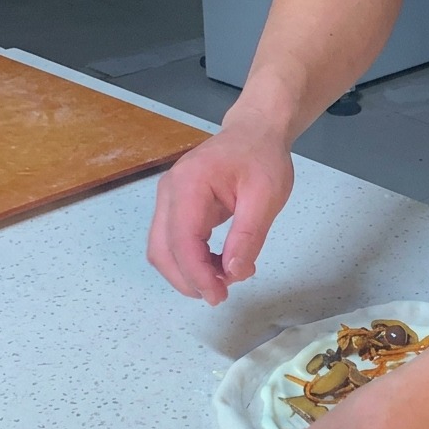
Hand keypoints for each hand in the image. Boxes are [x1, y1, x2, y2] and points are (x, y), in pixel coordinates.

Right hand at [146, 106, 293, 304]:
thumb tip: (234, 273)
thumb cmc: (263, 158)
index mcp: (189, 185)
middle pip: (162, 250)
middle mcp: (169, 192)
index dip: (197, 275)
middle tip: (222, 294)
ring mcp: (168, 199)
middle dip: (188, 280)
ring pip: (162, 249)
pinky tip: (219, 266)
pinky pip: (173, 242)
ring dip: (188, 273)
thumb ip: (249, 236)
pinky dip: (191, 261)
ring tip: (224, 280)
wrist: (255, 131)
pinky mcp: (175, 207)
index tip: (220, 296)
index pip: (182, 240)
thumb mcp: (266, 197)